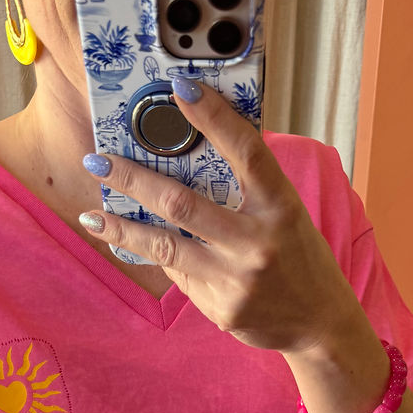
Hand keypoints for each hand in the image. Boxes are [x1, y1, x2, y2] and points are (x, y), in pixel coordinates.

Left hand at [79, 81, 365, 357]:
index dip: (213, 117)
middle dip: (133, 178)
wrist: (319, 324)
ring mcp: (236, 279)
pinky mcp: (220, 308)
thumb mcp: (285, 214)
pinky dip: (157, 256)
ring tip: (92, 214)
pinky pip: (179, 274)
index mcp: (280, 207)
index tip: (179, 88)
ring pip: (165, 246)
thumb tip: (187, 158)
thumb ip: (246, 190)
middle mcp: (257, 243)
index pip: (246, 151)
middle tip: (98, 160)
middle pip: (182, 203)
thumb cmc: (298, 257)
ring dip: (121, 228)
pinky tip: (135, 247)